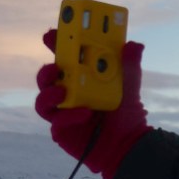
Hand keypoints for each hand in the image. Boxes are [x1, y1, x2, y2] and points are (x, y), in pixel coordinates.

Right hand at [35, 29, 151, 178]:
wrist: (126, 145)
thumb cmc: (126, 114)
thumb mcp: (130, 87)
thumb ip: (130, 66)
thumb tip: (135, 45)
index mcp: (81, 77)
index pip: (64, 58)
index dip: (56, 44)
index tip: (52, 33)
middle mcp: (68, 92)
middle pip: (47, 77)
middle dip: (47, 70)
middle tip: (54, 67)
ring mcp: (62, 111)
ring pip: (43, 99)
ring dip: (50, 94)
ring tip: (62, 93)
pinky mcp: (61, 129)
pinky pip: (57, 121)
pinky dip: (69, 116)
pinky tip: (84, 114)